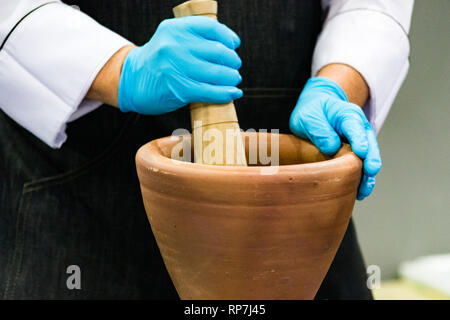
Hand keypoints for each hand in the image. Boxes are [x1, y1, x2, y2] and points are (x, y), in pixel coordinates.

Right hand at [118, 16, 242, 114]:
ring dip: (232, 77)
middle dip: (232, 60)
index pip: (211, 27)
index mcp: (175, 29)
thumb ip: (194, 38)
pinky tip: (233, 93)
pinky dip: (226, 93)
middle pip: (218, 51)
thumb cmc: (159, 61)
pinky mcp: (179, 89)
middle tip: (234, 66)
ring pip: (217, 72)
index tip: (234, 45)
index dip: (228, 37)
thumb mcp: (171, 40)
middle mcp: (174, 45)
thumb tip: (230, 45)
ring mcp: (176, 67)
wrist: (133, 81)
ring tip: (234, 79)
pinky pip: (210, 91)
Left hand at [289, 77, 381, 199]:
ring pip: (368, 159)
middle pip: (369, 145)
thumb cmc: (313, 112)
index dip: (359, 140)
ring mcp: (360, 142)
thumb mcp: (310, 117)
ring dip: (367, 175)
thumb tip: (331, 148)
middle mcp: (359, 129)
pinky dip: (361, 179)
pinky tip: (359, 192)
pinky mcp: (355, 155)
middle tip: (370, 172)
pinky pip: (360, 167)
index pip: (355, 127)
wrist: (316, 110)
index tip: (361, 152)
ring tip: (364, 190)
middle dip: (370, 159)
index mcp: (348, 115)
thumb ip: (320, 130)